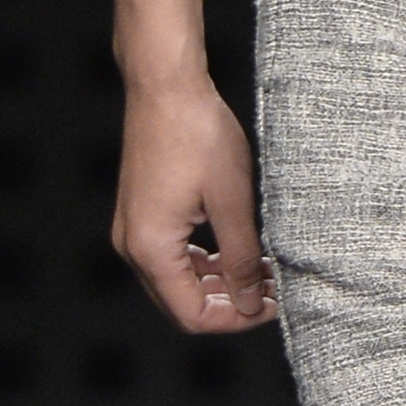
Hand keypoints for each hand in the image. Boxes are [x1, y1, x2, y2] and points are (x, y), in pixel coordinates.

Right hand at [111, 76, 277, 332]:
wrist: (165, 86)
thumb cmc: (197, 133)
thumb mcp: (232, 202)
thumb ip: (241, 260)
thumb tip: (248, 304)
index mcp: (151, 249)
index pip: (192, 316)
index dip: (236, 319)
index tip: (272, 305)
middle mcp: (133, 246)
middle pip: (181, 304)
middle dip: (229, 304)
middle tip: (272, 289)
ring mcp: (133, 230)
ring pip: (177, 282)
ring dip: (219, 283)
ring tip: (261, 270)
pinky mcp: (141, 214)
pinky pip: (172, 257)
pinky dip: (205, 263)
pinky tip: (237, 250)